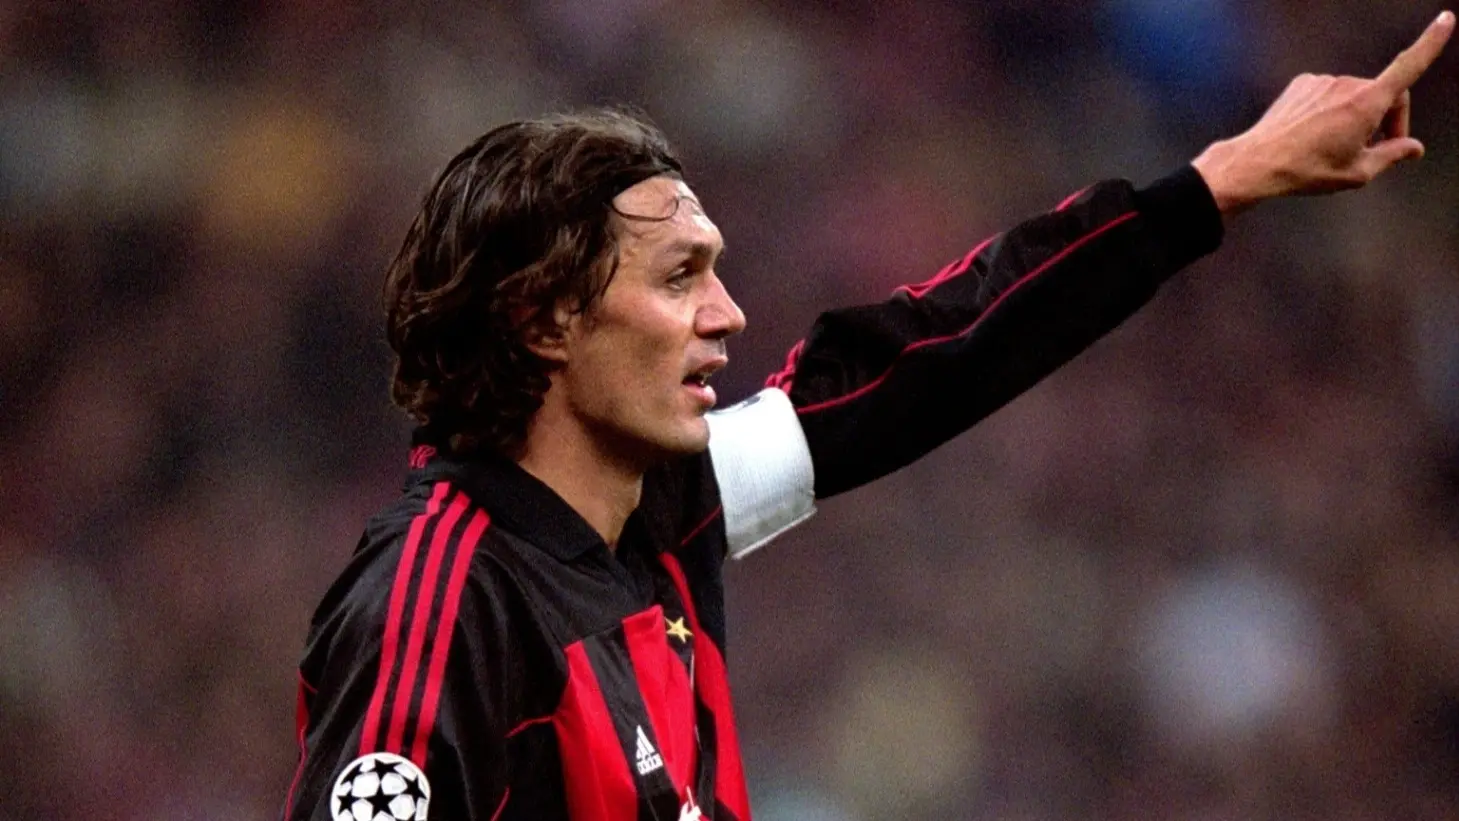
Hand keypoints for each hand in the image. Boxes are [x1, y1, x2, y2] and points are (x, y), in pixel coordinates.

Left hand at [1193, 10, 1453, 215]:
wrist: (1257, 163)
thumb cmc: (1307, 170)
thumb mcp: (1358, 172)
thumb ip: (1392, 155)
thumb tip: (1413, 148)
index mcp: (1367, 102)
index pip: (1408, 67)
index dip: (1430, 43)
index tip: (1445, 20)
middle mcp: (1347, 84)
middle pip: (1383, 96)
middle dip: (1386, 121)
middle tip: (1374, 151)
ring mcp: (1322, 81)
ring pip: (1354, 96)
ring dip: (1357, 116)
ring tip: (1338, 147)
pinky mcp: (1303, 83)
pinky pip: (1329, 94)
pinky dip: (1332, 110)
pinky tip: (1316, 135)